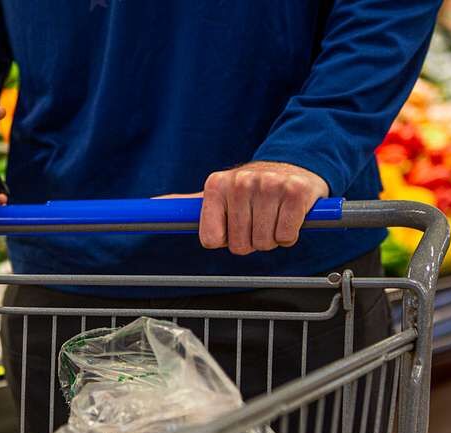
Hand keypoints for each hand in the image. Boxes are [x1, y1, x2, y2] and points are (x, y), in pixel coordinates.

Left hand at [160, 162, 328, 254]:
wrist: (295, 167)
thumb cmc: (253, 189)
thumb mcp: (217, 193)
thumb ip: (187, 202)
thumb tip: (154, 203)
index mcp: (216, 185)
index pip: (211, 240)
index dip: (225, 240)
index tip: (234, 224)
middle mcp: (240, 182)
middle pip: (239, 245)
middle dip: (251, 241)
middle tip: (259, 220)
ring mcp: (269, 184)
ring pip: (264, 243)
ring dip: (271, 239)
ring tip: (274, 216)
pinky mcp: (296, 191)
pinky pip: (286, 236)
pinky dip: (289, 235)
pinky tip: (289, 216)